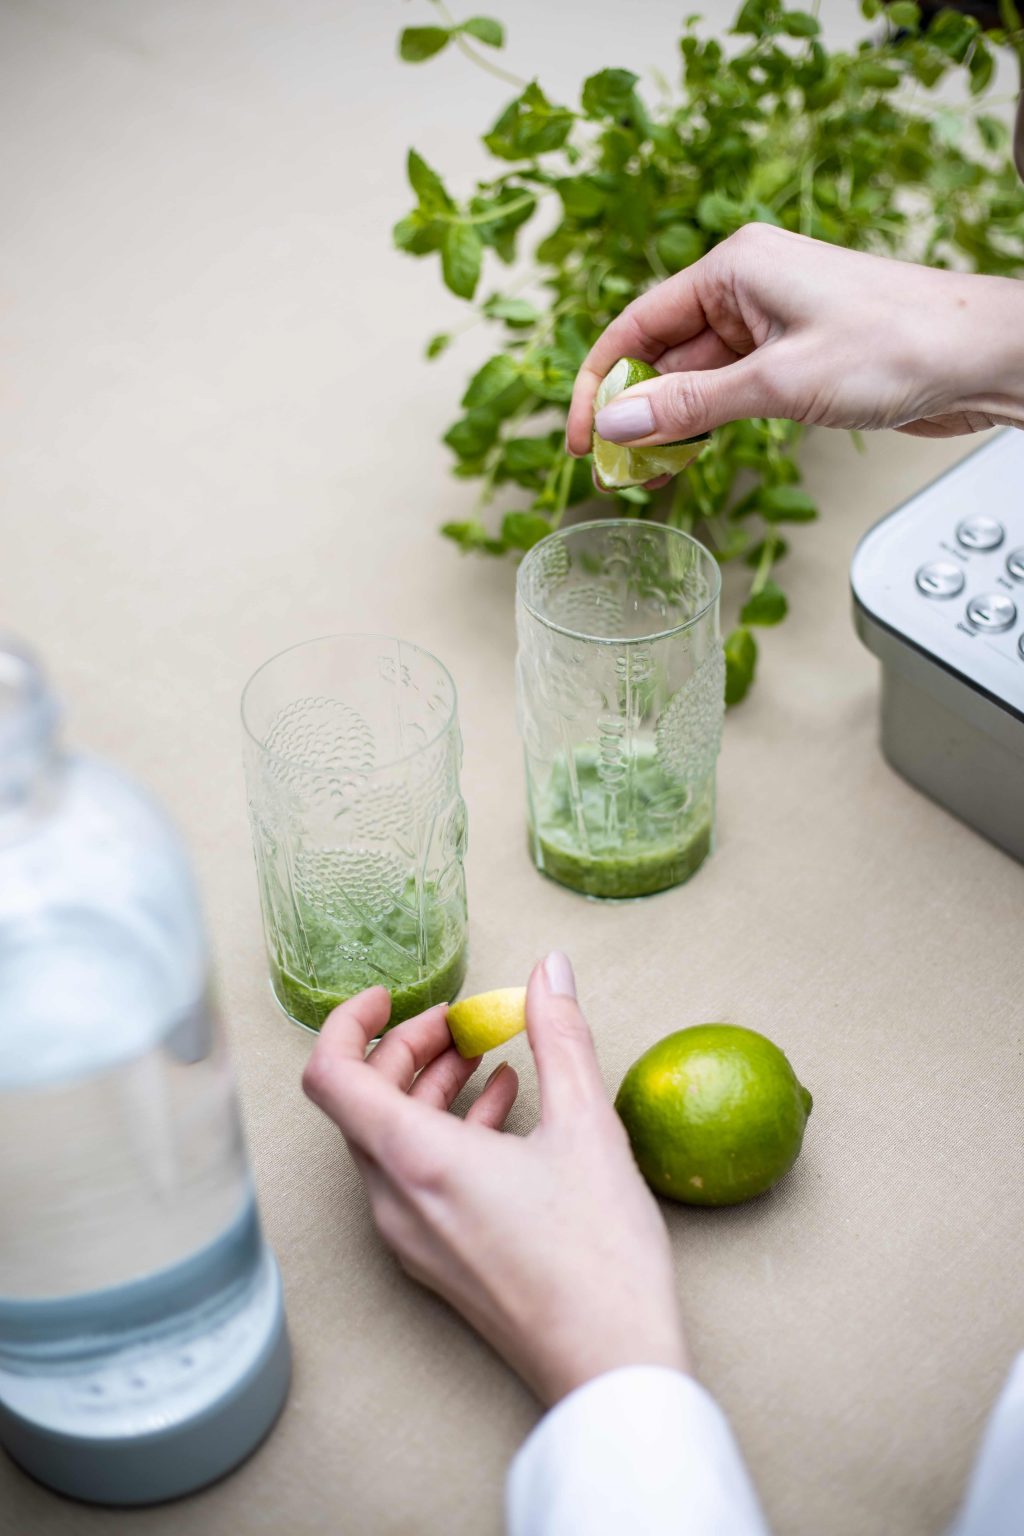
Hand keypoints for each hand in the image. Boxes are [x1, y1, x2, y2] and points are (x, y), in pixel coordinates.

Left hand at [302, 952, 688, 1405]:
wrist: (610, 1367)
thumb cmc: (598, 1255)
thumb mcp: (585, 1126)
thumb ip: (561, 1036)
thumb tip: (548, 969)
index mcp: (415, 1160)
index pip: (332, 1075)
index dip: (349, 1022)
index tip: (391, 995)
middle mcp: (394, 1199)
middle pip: (363, 1102)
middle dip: (406, 1049)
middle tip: (460, 1023)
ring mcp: (411, 1236)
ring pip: (389, 1140)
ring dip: (428, 1089)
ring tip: (486, 1057)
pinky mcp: (436, 1259)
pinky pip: (414, 1178)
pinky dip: (445, 1132)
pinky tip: (502, 1111)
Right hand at [567, 224, 1023, 469]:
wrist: (980, 357)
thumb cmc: (896, 345)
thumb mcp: (778, 382)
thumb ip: (691, 405)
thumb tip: (618, 424)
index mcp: (735, 267)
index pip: (638, 325)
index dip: (599, 383)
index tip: (578, 437)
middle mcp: (747, 288)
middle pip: (661, 354)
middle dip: (631, 412)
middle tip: (607, 471)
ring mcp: (772, 324)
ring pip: (694, 378)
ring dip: (667, 425)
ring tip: (640, 476)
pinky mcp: (794, 358)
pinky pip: (729, 392)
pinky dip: (704, 424)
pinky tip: (685, 457)